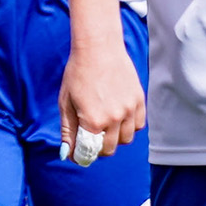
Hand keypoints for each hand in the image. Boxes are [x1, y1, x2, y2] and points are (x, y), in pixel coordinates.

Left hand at [55, 34, 145, 160]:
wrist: (98, 48)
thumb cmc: (77, 74)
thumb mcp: (66, 103)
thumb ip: (68, 131)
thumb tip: (67, 154)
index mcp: (93, 121)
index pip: (89, 152)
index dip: (81, 156)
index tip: (77, 155)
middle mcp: (114, 119)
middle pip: (109, 148)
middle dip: (97, 148)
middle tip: (89, 138)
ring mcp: (129, 110)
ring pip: (126, 139)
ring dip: (114, 138)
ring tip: (104, 126)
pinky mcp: (139, 101)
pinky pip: (137, 125)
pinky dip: (128, 127)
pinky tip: (118, 118)